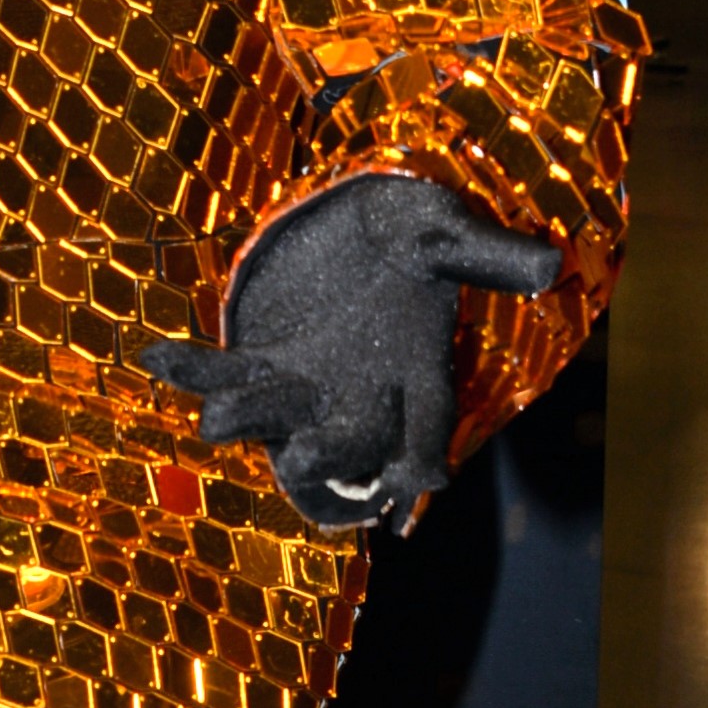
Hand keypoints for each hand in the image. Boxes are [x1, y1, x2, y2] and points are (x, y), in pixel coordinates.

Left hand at [144, 175, 562, 533]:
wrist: (359, 225)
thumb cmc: (413, 233)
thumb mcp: (448, 231)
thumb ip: (487, 254)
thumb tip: (548, 265)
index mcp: (417, 371)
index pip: (428, 424)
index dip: (426, 457)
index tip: (425, 482)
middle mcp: (362, 394)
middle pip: (348, 441)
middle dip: (327, 455)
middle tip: (301, 459)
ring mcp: (308, 384)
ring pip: (277, 419)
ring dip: (248, 422)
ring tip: (217, 420)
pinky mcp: (263, 362)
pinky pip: (225, 374)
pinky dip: (193, 369)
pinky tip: (158, 354)